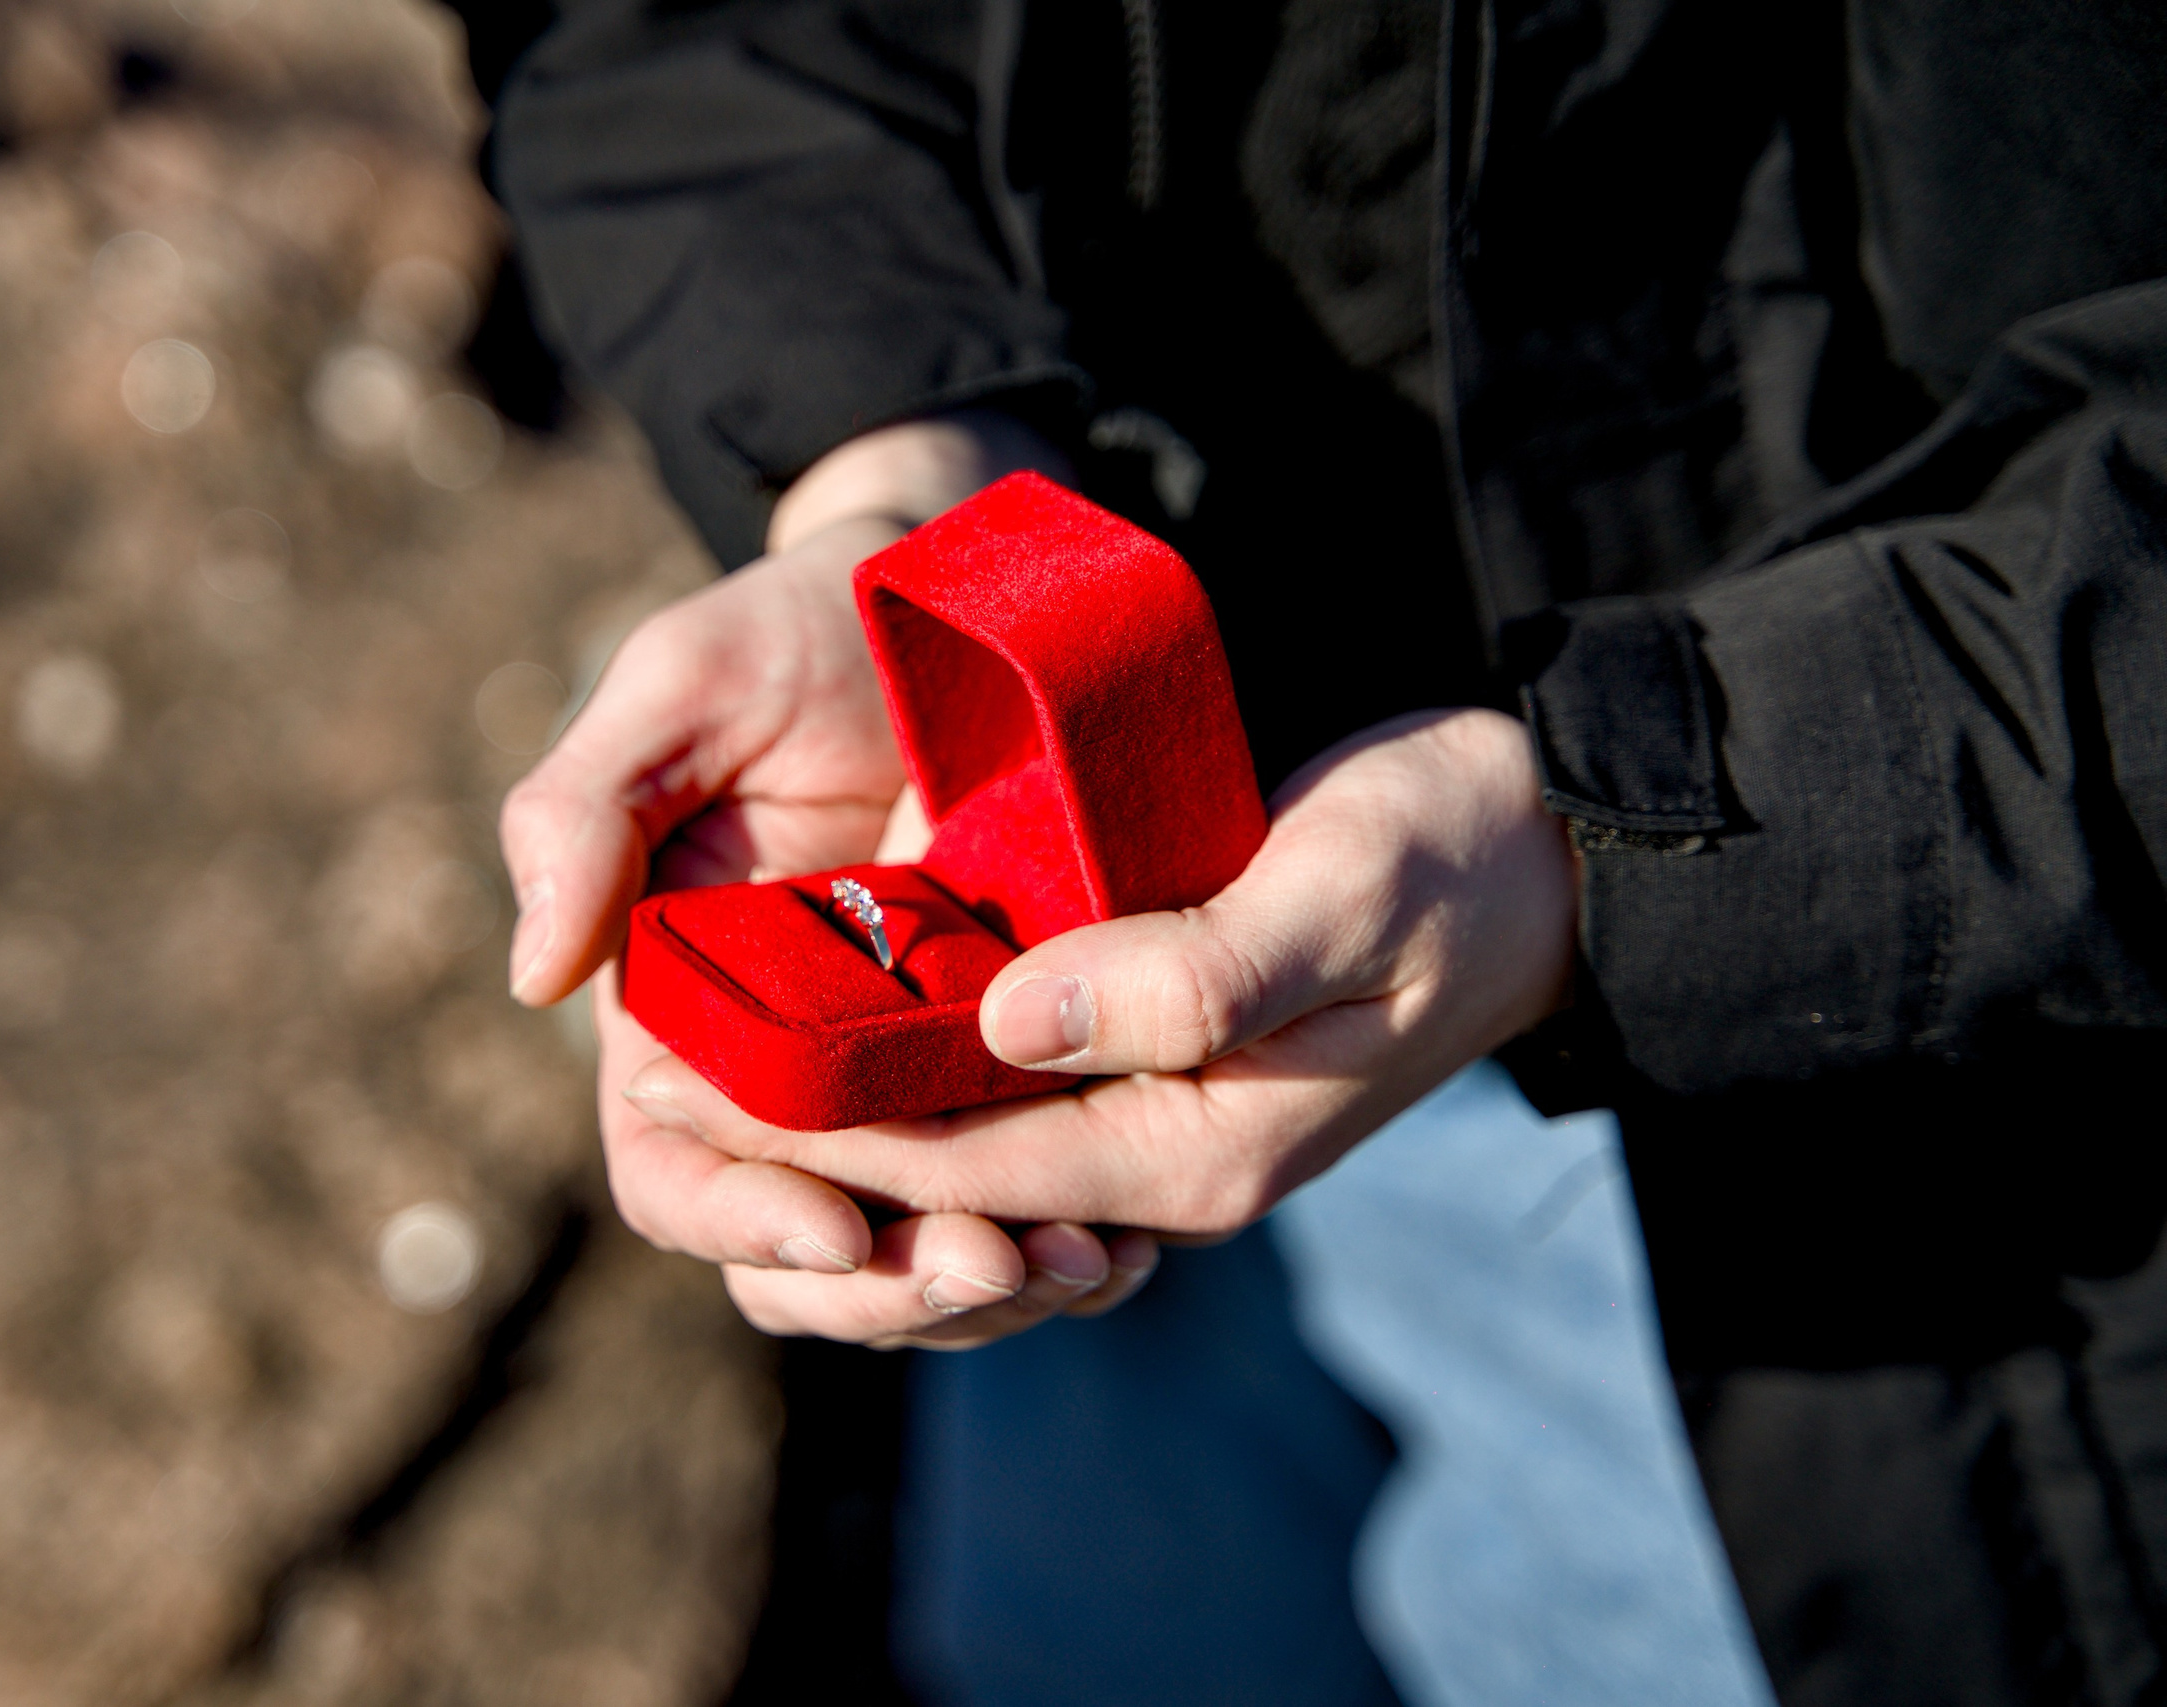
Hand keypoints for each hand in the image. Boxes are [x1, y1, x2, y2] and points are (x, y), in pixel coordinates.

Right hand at [502, 414, 1146, 1347]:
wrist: (951, 591)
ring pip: (923, 1251)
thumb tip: (528, 975)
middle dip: (886, 1290)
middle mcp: (788, 1076)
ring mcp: (908, 1081)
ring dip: (988, 1287)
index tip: (835, 1230)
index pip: (679, 1177)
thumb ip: (582, 812)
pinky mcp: (1018, 1065)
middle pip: (804, 1259)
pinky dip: (1069, 1235)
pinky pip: (1031, 1190)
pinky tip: (1133, 1240)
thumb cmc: (790, 631)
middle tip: (991, 1269)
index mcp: (678, 1017)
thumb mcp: (680, 686)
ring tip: (1078, 1263)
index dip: (742, 1222)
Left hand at [613, 708, 1578, 1338]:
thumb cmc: (1448, 853)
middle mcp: (1165, 1167)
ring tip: (703, 1091)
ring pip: (963, 1174)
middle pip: (946, 1198)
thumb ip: (1187, 970)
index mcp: (1201, 1147)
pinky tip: (823, 1047)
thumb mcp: (1341, 887)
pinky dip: (908, 1098)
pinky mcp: (1150, 1077)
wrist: (1537, 854)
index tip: (692, 1094)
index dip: (820, 1135)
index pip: (969, 1163)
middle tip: (658, 1107)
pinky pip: (1002, 1120)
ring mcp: (1157, 1131)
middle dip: (804, 1165)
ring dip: (841, 1144)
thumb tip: (1008, 1022)